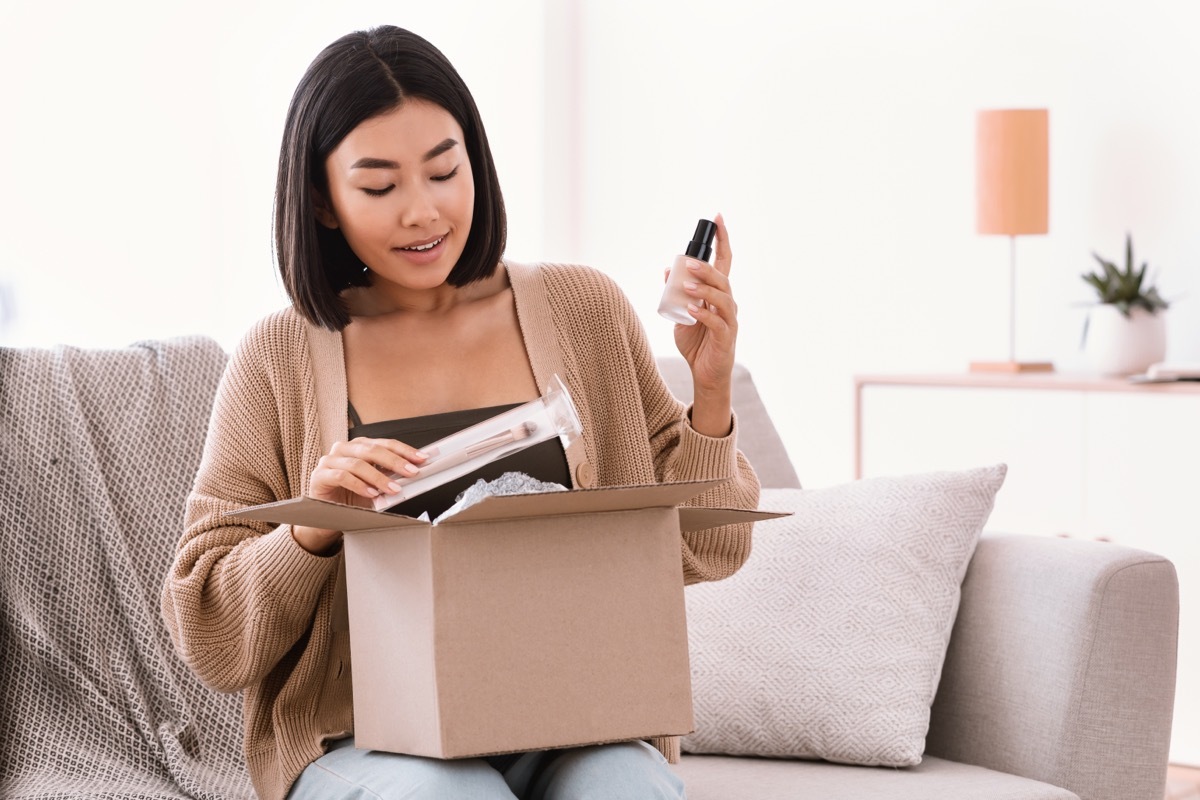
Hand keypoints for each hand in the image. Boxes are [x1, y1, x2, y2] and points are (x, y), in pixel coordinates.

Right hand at [292, 437, 429, 554]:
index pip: (385, 443)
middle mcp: (344, 449)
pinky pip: (342, 476)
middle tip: (411, 472)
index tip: (422, 459)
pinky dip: (359, 485)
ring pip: (358, 463)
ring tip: (393, 488)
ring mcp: (329, 461)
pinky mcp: (319, 476)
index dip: (404, 450)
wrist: (328, 516)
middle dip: (395, 461)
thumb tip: (414, 475)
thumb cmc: (353, 498)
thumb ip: (392, 478)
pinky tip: (371, 493)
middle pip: (372, 450)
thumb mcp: (377, 487)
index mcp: (360, 446)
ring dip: (379, 477)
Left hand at [667, 213, 737, 436]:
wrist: (704, 373)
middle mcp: (727, 303)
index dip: (722, 239)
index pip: (724, 261)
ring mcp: (729, 320)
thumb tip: (667, 271)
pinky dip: (704, 314)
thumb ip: (675, 294)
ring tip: (687, 284)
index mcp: (717, 294)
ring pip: (724, 297)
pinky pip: (718, 322)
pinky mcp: (726, 337)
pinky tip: (691, 309)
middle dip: (707, 267)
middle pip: (723, 278)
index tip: (718, 217)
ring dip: (705, 288)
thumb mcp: (680, 314)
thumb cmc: (696, 342)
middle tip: (688, 262)